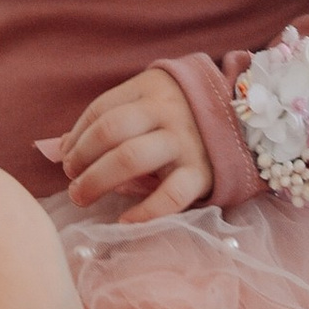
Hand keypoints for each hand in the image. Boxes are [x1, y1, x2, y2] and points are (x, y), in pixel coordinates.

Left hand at [42, 67, 213, 222]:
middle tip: (70, 181)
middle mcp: (165, 111)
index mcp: (149, 88)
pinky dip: (144, 212)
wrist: (249, 118)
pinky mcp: (202, 171)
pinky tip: (124, 220)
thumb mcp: (150, 100)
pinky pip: (170, 195)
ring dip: (97, 180)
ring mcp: (184, 140)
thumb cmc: (185, 113)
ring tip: (81, 196)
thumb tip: (59, 148)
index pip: (100, 110)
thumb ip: (109, 117)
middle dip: (81, 160)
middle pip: (109, 132)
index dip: (76, 137)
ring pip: (130, 158)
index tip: (66, 158)